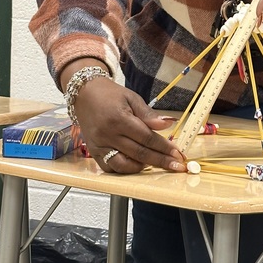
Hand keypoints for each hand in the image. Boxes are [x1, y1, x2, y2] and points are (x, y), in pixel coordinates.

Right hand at [72, 74, 186, 174]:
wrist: (84, 93)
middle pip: (139, 153)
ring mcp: (99, 145)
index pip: (147, 138)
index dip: (164, 147)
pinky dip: (124, 169)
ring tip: (156, 163)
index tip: (178, 153)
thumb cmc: (110, 94)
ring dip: (143, 167)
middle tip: (177, 165)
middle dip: (161, 160)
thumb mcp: (132, 98)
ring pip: (124, 165)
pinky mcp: (93, 151)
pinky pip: (110, 167)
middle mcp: (108, 135)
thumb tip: (167, 125)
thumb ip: (148, 114)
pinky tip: (136, 164)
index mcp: (119, 119)